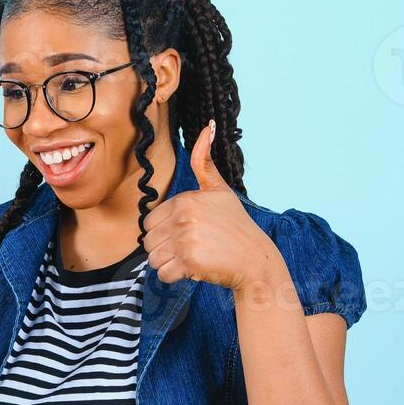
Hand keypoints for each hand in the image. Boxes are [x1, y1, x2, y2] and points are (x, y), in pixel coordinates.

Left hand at [140, 119, 278, 290]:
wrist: (255, 260)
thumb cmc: (236, 226)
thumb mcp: (220, 190)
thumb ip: (204, 162)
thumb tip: (206, 127)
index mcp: (185, 200)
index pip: (149, 222)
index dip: (164, 232)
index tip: (187, 233)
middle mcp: (183, 218)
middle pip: (148, 242)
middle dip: (164, 249)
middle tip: (190, 248)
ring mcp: (185, 241)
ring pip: (153, 259)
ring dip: (168, 264)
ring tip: (191, 258)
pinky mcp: (189, 263)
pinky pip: (163, 275)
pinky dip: (175, 277)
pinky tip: (194, 270)